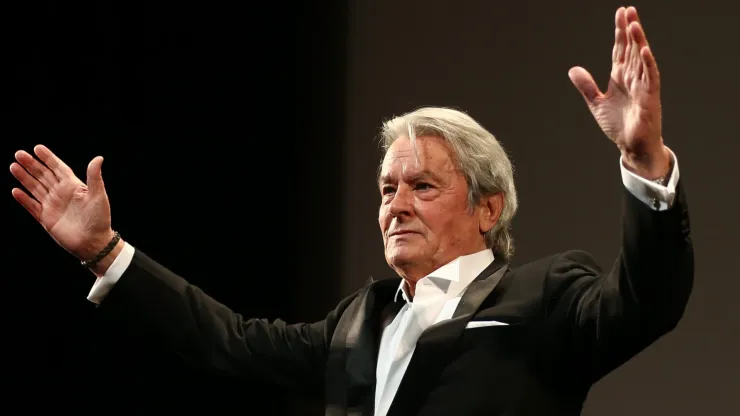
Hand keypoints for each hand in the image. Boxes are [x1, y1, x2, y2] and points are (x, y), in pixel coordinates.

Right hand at [10, 145, 115, 262]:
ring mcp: (53, 206)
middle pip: (43, 176)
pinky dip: (24, 199)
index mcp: (73, 186)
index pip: (58, 168)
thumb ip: (94, 177)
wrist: (93, 243)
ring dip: (24, 178)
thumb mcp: (98, 196)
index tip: (37, 148)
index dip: (48, 158)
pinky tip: (15, 190)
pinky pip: (32, 207)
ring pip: (35, 188)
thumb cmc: (100, 219)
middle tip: (19, 154)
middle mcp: (61, 194)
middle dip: (31, 165)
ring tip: (13, 166)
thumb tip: (98, 158)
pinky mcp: (46, 218)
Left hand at [568, 6, 670, 179]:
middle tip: (628, 10)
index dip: (620, 33)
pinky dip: (648, 63)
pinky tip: (644, 49)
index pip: (620, 50)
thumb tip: (573, 69)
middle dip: (630, 30)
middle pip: (631, 49)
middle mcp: (633, 78)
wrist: (631, 146)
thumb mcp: (596, 103)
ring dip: (639, 41)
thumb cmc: (619, 125)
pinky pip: (650, 77)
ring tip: (634, 24)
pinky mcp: (650, 97)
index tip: (620, 14)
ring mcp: (643, 86)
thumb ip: (587, 86)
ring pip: (641, 59)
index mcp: (620, 78)